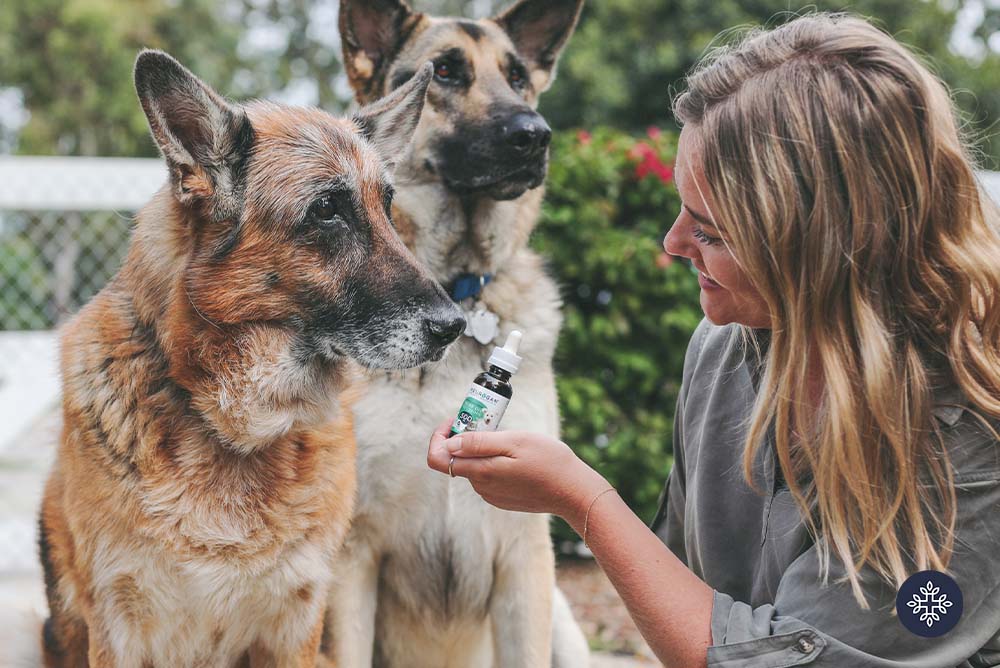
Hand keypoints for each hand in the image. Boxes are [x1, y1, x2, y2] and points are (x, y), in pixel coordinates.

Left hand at [426, 418, 610, 524]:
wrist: (574, 492)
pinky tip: (516, 456)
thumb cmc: (549, 461)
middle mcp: (481, 487)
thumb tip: (449, 444)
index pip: (437, 458)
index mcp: (481, 472)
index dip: (440, 436)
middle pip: (456, 459)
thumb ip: (479, 443)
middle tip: (488, 421)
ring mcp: (492, 495)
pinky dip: (493, 461)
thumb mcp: (514, 441)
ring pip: (474, 466)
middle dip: (464, 437)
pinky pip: (488, 476)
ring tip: (507, 437)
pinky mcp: (502, 498)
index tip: (456, 420)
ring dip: (482, 449)